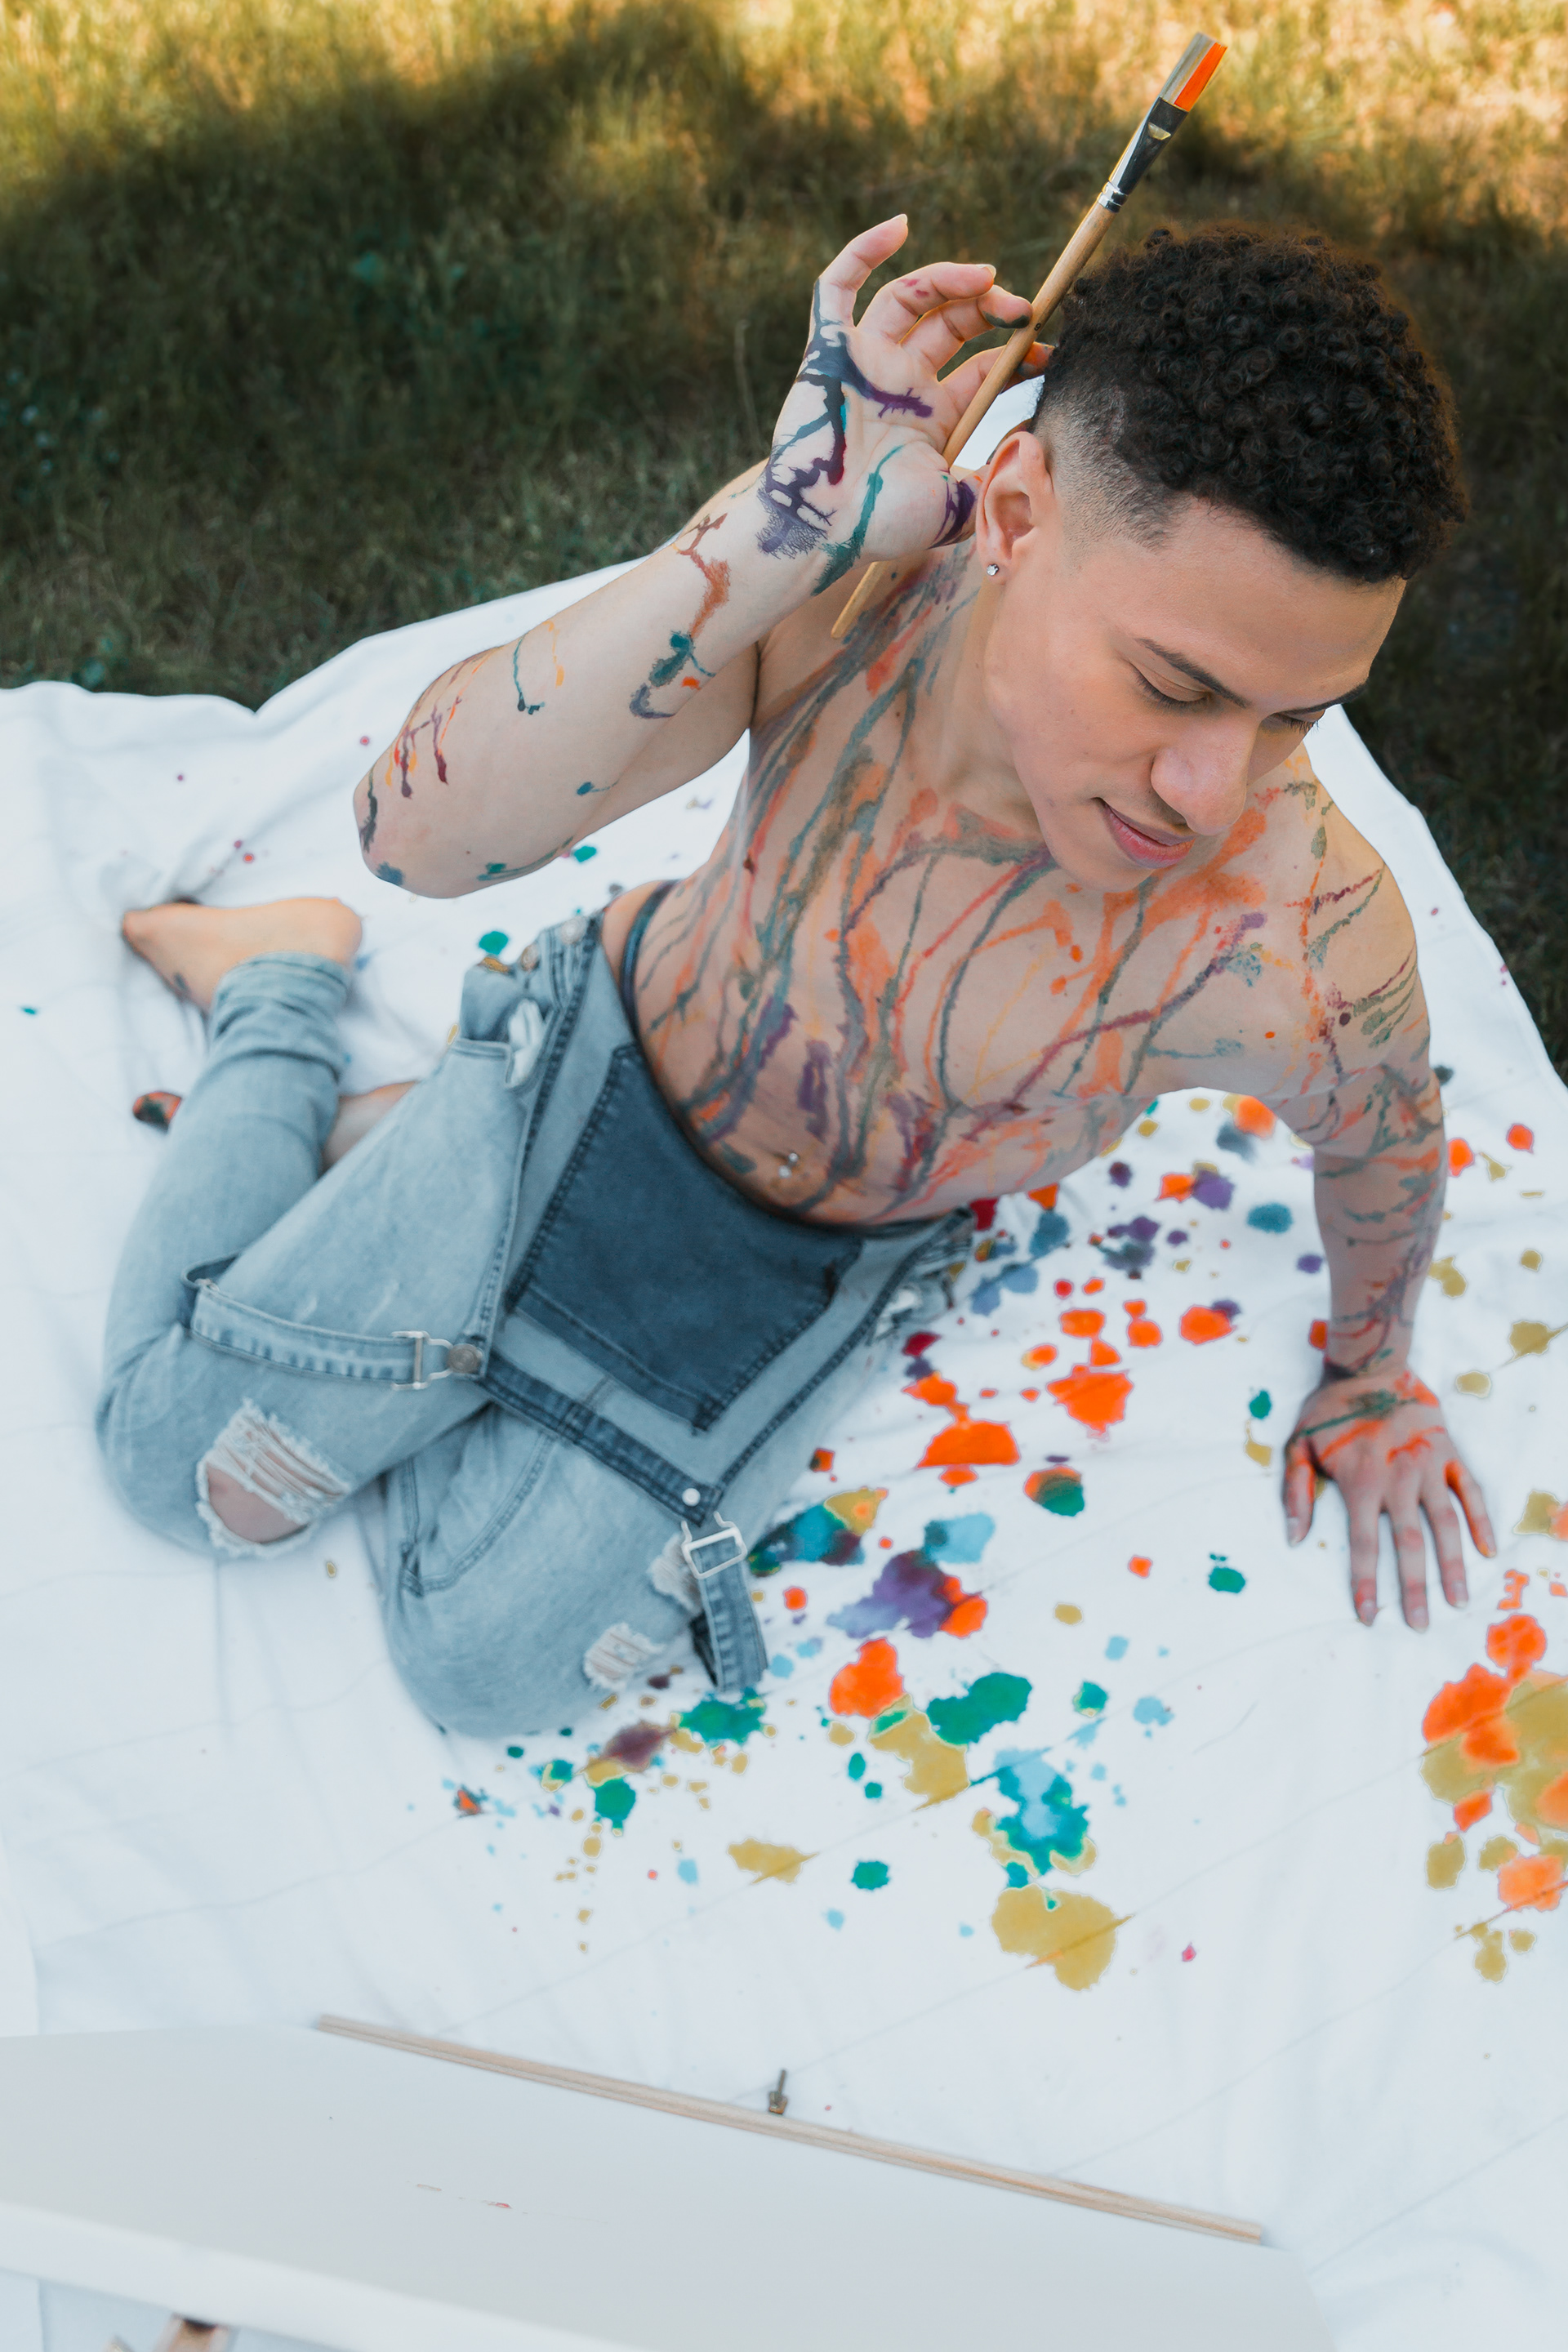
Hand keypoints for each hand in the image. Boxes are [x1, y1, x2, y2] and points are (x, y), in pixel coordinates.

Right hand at [756, 216, 1043, 591]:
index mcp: (935, 417)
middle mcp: (903, 383)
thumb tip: (1033, 460)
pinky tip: (898, 227)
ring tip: (985, 275)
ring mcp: (865, 363)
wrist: (822, 530)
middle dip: (990, 308)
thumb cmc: (882, 525)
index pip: (985, 366)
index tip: (1047, 351)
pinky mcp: (828, 351)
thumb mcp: (956, 506)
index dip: (1021, 352)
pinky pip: (838, 289)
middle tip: (1020, 309)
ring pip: (909, 297)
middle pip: (953, 322)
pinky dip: (863, 252)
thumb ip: (993, 481)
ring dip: (949, 277)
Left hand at [1283, 1367, 1494, 1627]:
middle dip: (1413, 1587)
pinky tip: (1488, 1550)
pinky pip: (1470, 1491)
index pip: (1362, 1545)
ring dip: (1452, 1564)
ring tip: (1458, 1600)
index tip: (1370, 1617)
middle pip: (1408, 1543)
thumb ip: (1296, 1494)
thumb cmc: (1328, 1411)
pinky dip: (1481, 1520)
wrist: (1368, 1366)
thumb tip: (1294, 1540)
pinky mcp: (1449, 1453)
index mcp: (1361, 1482)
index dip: (1366, 1584)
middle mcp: (1398, 1479)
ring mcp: (1428, 1466)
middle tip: (1421, 1625)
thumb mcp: (1297, 1447)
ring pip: (1445, 1523)